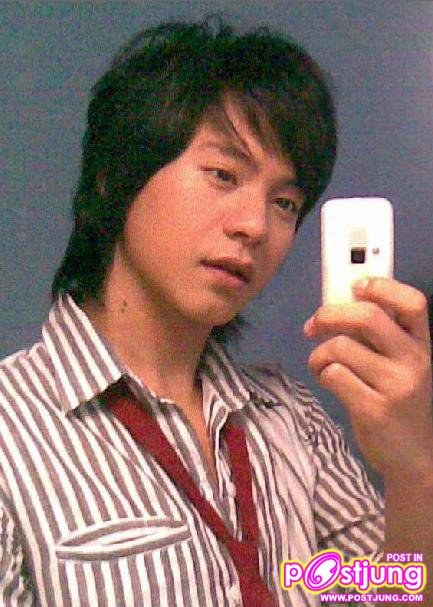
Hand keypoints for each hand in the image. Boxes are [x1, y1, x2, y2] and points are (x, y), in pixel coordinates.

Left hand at [304, 277, 432, 476]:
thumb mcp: (400, 365)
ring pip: (341, 347)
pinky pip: (333, 376)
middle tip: (313, 325)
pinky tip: (328, 382)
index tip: (356, 286)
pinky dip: (321, 374)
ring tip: (320, 364)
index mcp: (421, 344)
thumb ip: (379, 337)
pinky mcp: (374, 409)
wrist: (414, 457)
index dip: (383, 286)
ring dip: (318, 354)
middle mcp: (413, 361)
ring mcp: (396, 386)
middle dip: (330, 314)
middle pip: (368, 317)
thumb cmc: (398, 402)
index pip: (413, 302)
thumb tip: (337, 306)